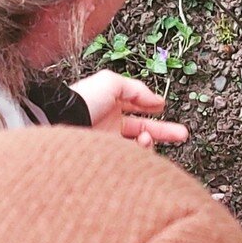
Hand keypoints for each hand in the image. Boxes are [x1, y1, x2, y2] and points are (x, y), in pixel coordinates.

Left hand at [70, 70, 189, 149]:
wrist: (59, 124)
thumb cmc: (80, 101)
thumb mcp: (111, 82)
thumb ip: (137, 89)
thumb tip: (157, 100)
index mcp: (110, 106)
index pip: (137, 110)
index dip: (153, 110)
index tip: (166, 111)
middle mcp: (109, 127)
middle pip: (142, 131)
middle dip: (164, 132)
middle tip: (182, 134)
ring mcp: (108, 145)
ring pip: (139, 147)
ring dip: (149, 141)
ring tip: (147, 138)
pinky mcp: (107, 160)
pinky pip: (130, 160)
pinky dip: (140, 154)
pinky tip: (139, 146)